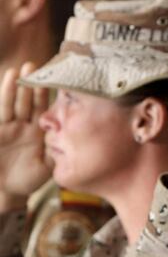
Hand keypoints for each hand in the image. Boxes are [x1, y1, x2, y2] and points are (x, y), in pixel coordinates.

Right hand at [0, 63, 51, 210]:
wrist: (6, 191)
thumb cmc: (28, 180)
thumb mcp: (47, 166)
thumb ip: (57, 151)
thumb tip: (72, 139)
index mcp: (42, 132)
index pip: (48, 110)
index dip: (52, 96)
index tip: (59, 80)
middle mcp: (27, 126)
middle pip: (31, 101)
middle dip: (34, 84)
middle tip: (39, 66)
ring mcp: (11, 126)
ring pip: (16, 102)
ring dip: (19, 85)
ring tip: (23, 68)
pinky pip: (3, 110)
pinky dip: (5, 95)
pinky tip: (9, 79)